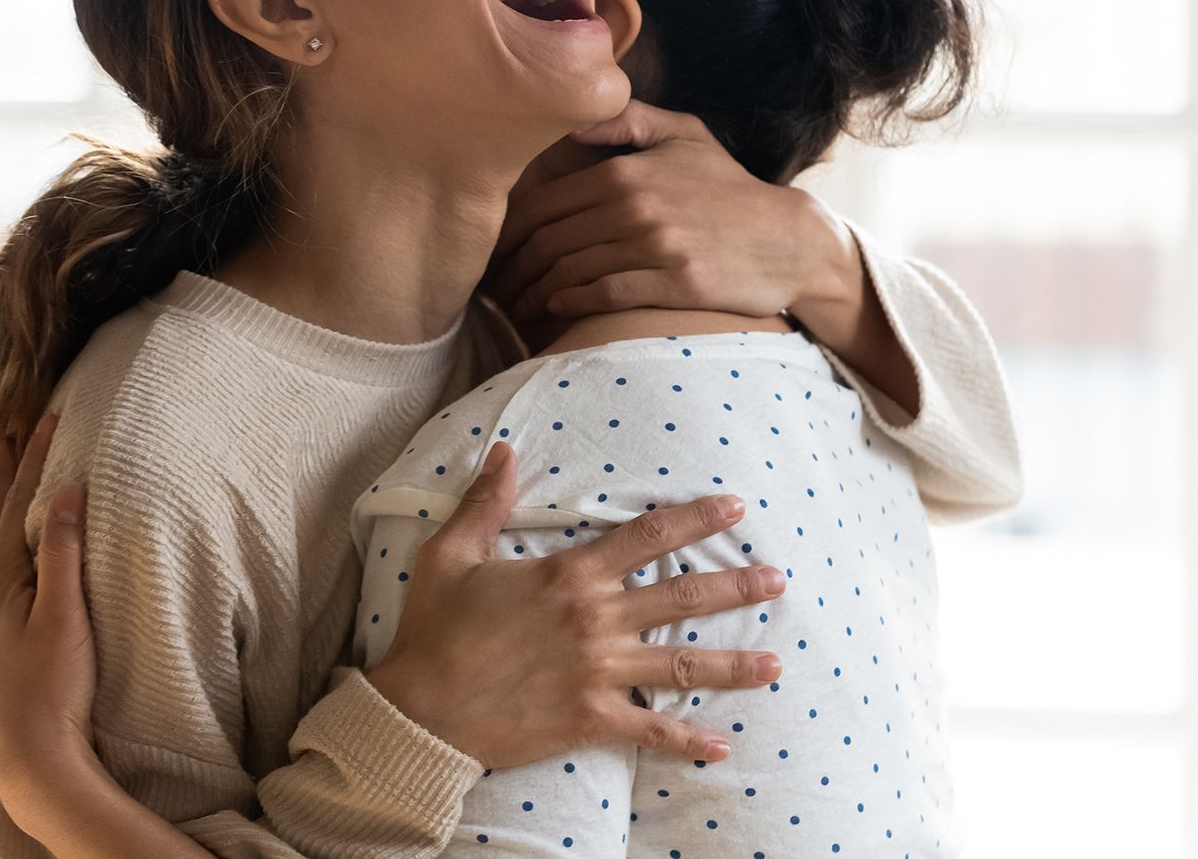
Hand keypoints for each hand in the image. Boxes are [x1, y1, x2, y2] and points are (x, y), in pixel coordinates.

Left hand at [0, 410, 98, 833]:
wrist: (30, 753)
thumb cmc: (54, 686)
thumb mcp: (65, 614)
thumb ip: (62, 550)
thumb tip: (66, 490)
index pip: (17, 501)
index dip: (33, 457)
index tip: (49, 417)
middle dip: (7, 471)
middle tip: (16, 432)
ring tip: (1, 479)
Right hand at [364, 442, 786, 769]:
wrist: (419, 710)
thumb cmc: (433, 631)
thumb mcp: (451, 554)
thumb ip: (485, 502)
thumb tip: (505, 451)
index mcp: (568, 575)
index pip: (647, 537)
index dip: (695, 519)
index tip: (734, 509)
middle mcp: (594, 619)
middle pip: (682, 596)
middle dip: (736, 586)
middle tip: (778, 579)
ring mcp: (598, 672)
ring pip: (682, 664)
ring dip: (734, 665)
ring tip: (776, 664)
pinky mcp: (591, 719)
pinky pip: (651, 729)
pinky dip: (689, 740)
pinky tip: (723, 746)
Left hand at [489, 99, 851, 323]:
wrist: (788, 239)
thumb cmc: (728, 188)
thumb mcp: (683, 136)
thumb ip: (625, 120)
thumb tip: (572, 115)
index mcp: (626, 170)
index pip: (543, 203)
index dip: (509, 231)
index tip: (496, 251)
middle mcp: (635, 206)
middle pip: (549, 241)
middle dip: (514, 268)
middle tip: (499, 287)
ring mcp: (656, 246)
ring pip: (570, 270)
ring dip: (535, 292)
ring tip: (520, 307)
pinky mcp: (675, 283)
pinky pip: (604, 294)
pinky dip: (571, 303)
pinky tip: (557, 308)